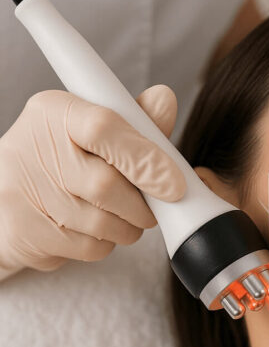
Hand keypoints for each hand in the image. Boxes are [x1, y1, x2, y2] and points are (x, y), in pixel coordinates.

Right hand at [0, 84, 185, 279]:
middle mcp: (30, 147)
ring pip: (102, 222)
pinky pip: (89, 247)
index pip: (104, 128)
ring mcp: (23, 192)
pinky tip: (99, 229)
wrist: (11, 197)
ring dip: (129, 226)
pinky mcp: (24, 231)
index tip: (175, 183)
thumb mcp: (92, 128)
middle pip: (105, 185)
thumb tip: (165, 100)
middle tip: (152, 206)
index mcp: (54, 112)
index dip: (145, 158)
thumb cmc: (62, 158)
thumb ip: (134, 120)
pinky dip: (108, 243)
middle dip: (142, 204)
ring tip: (126, 216)